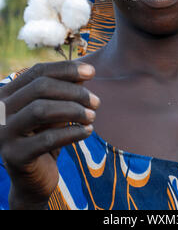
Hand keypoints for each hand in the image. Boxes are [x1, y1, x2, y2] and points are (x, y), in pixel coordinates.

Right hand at [0, 61, 99, 209]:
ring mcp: (3, 134)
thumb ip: (65, 90)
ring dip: (74, 110)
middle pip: (40, 87)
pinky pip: (47, 139)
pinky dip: (72, 132)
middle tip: (96, 102)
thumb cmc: (45, 136)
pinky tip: (87, 131)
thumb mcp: (55, 110)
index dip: (65, 69)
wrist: (34, 179)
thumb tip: (85, 72)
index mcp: (7, 94)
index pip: (36, 71)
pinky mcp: (14, 156)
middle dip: (73, 92)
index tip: (91, 72)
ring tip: (92, 116)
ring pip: (41, 110)